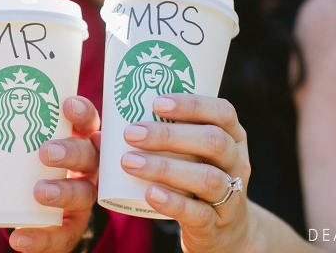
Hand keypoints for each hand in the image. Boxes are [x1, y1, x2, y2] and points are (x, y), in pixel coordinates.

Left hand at [0, 96, 100, 252]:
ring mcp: (82, 197)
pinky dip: (42, 238)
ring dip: (64, 191)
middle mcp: (86, 167)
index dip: (82, 112)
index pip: (88, 121)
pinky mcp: (72, 227)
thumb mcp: (8, 155)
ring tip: (39, 192)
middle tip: (45, 152)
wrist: (39, 212)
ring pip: (85, 193)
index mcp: (76, 140)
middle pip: (90, 155)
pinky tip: (20, 238)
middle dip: (71, 151)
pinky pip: (64, 235)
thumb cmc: (26, 168)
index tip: (66, 105)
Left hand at [120, 94, 252, 252]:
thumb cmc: (195, 180)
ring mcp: (230, 196)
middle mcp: (237, 164)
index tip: (156, 102)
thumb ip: (161, 139)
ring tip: (129, 162)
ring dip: (165, 167)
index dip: (192, 104)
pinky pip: (198, 213)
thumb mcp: (192, 156)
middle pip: (214, 142)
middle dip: (170, 134)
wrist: (223, 233)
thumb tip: (98, 133)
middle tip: (131, 133)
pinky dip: (173, 202)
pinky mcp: (216, 226)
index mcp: (233, 138)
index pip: (223, 112)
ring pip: (207, 178)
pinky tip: (149, 193)